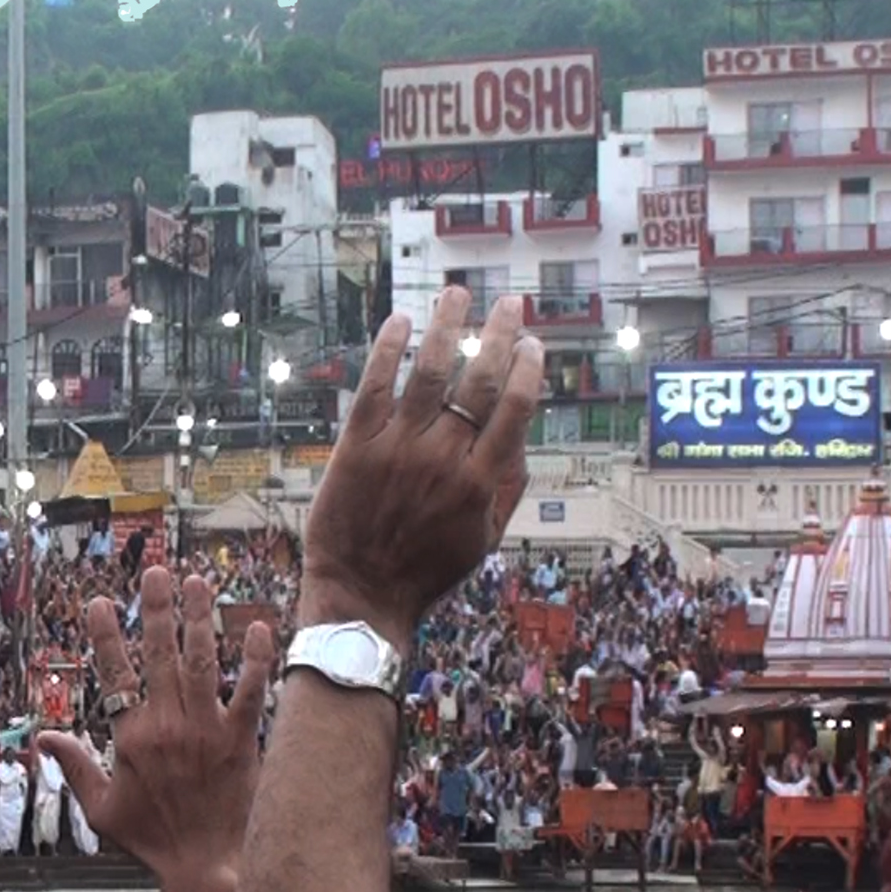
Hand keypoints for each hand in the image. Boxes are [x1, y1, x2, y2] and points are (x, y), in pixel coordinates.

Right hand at [37, 567, 270, 891]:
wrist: (205, 866)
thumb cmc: (152, 842)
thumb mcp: (101, 809)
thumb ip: (74, 766)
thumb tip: (44, 736)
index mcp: (131, 738)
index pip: (114, 675)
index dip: (107, 636)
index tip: (101, 603)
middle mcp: (168, 725)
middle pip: (160, 655)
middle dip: (157, 610)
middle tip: (156, 572)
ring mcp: (206, 730)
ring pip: (202, 663)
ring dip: (199, 620)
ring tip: (198, 583)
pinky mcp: (241, 741)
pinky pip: (251, 692)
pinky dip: (256, 660)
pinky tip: (259, 627)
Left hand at [298, 284, 540, 640]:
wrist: (361, 596)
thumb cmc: (424, 574)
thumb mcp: (483, 540)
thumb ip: (508, 488)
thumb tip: (522, 438)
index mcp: (480, 481)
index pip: (515, 408)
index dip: (527, 369)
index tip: (533, 343)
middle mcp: (443, 457)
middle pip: (479, 381)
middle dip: (499, 335)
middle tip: (509, 304)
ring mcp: (398, 448)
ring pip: (429, 372)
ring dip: (447, 327)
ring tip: (456, 295)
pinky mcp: (356, 446)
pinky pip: (375, 385)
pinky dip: (388, 349)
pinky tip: (401, 320)